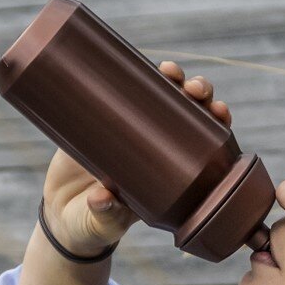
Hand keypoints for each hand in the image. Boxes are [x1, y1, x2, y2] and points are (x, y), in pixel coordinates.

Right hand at [40, 61, 231, 256]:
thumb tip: (102, 199)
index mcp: (174, 173)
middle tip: (195, 89)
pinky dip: (131, 74)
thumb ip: (105, 215)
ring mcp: (132, 131)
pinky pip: (122, 91)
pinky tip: (136, 58)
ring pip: (161, 96)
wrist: (64, 219)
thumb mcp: (103, 222)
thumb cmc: (94, 226)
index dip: (217, 124)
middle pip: (190, 113)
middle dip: (198, 94)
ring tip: (170, 70)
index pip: (207, 144)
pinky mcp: (102, 122)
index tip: (220, 112)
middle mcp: (158, 147)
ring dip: (171, 78)